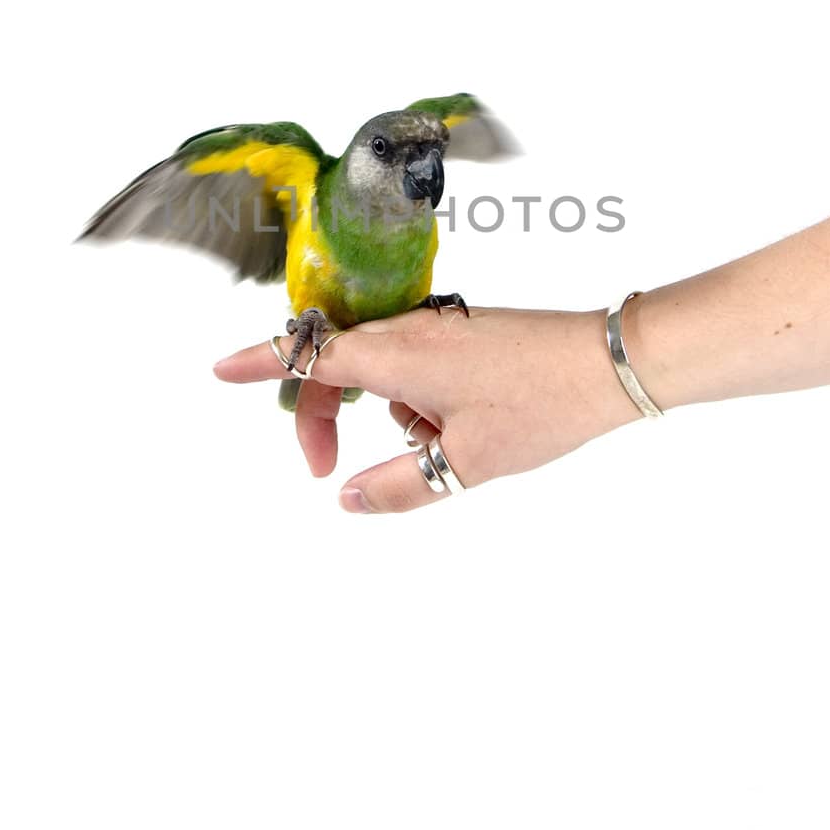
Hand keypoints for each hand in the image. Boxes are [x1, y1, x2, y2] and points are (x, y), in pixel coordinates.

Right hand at [214, 307, 637, 513]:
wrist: (611, 363)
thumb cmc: (539, 406)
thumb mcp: (464, 463)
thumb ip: (398, 485)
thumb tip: (348, 499)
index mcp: (397, 354)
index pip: (308, 356)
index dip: (258, 365)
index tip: (218, 372)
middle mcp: (410, 332)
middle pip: (338, 368)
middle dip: (324, 417)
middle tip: (325, 471)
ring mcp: (440, 331)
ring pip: (386, 376)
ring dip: (396, 417)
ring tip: (454, 447)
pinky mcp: (465, 337)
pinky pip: (420, 373)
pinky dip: (426, 406)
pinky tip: (473, 429)